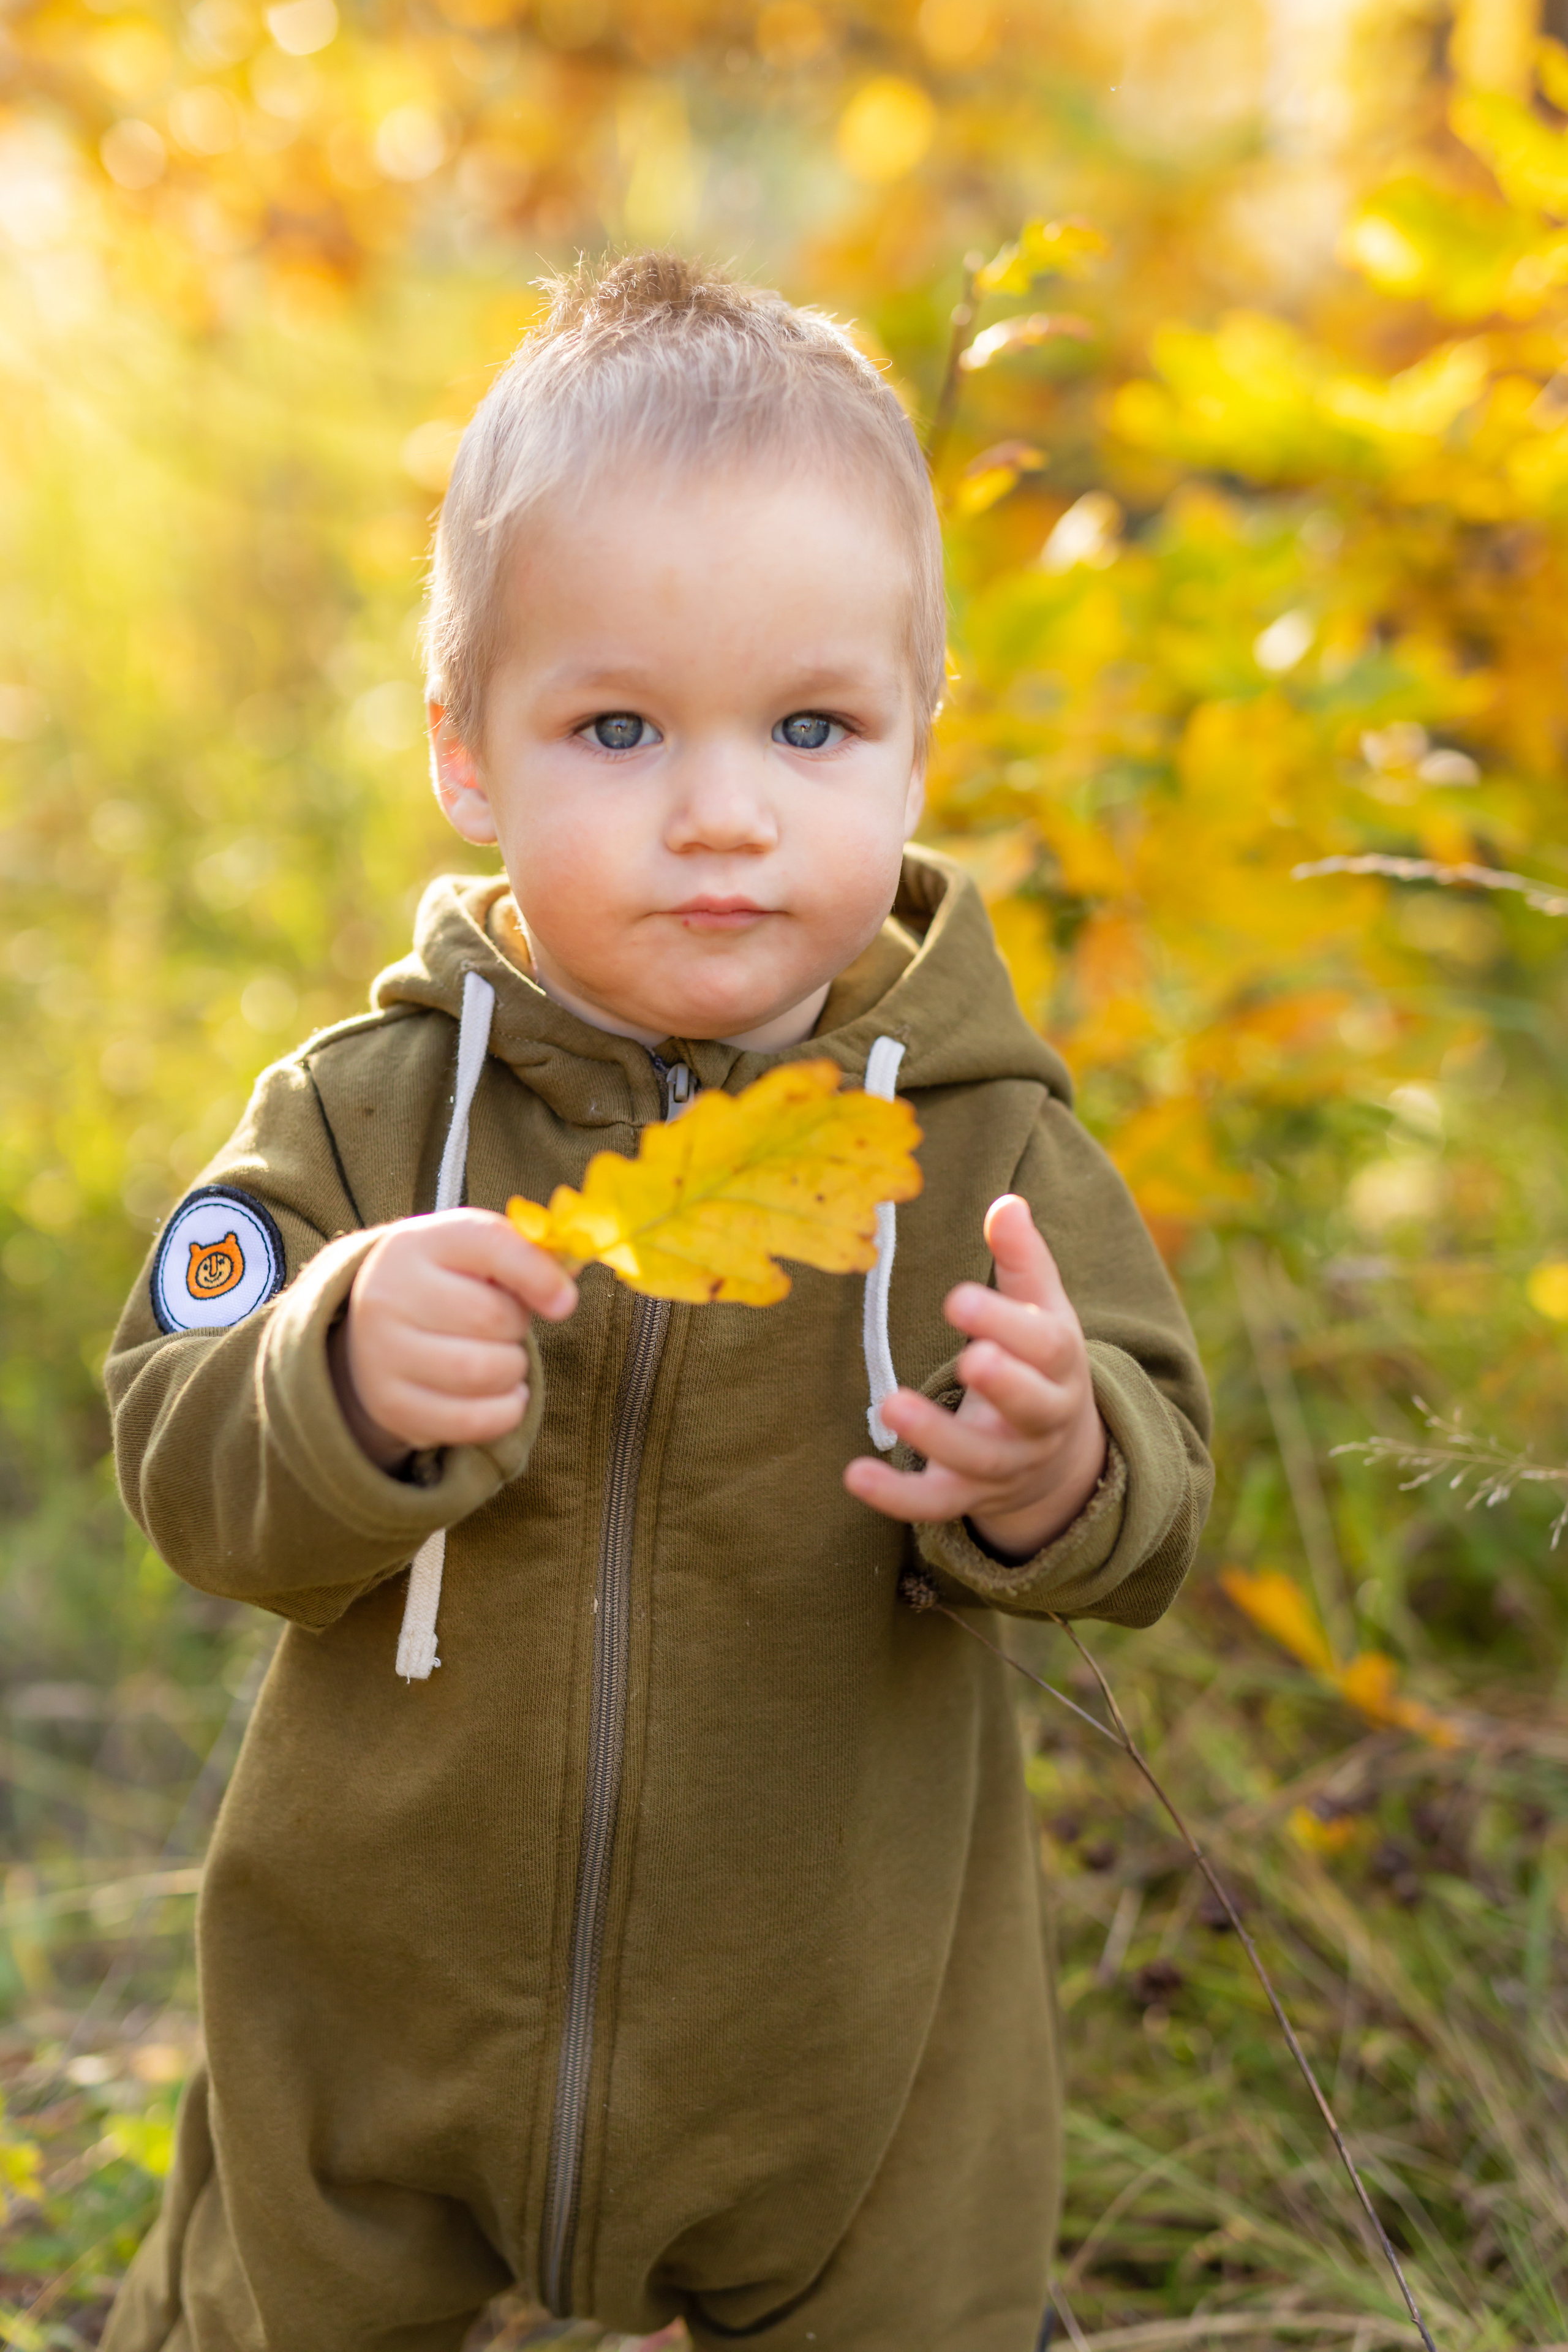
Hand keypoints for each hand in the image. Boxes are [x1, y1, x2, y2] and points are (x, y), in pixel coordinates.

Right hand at [329, 1209, 576, 1468]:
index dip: (538, 1275)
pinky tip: (501, 1395)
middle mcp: (390, 1295)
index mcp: (418, 1243)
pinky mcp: (392, 1406)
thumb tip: (562, 1298)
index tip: (564, 1302)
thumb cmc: (446, 1285)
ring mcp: (383, 1354)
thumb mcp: (477, 1255)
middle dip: (517, 1327)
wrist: (374, 1328)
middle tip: (504, 1327)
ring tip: (501, 1359)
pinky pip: (473, 1421)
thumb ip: (527, 1259)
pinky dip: (505, 1411)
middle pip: (492, 1318)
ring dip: (513, 1370)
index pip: (491, 1246)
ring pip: (484, 1372)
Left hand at [843, 1195, 1106, 1559]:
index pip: (1046, 1346)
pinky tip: (853, 1474)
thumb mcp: (1042, 1309)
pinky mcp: (968, 1496)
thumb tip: (1007, 1202)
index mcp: (1059, 1365)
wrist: (1058, 1455)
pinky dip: (896, 1497)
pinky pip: (935, 1506)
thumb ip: (1022, 1260)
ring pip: (979, 1460)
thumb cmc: (1038, 1361)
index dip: (1007, 1322)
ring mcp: (1005, 1464)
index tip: (958, 1297)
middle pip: (1030, 1408)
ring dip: (936, 1437)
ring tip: (890, 1405)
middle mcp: (1040, 1420)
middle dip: (1003, 1385)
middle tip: (968, 1358)